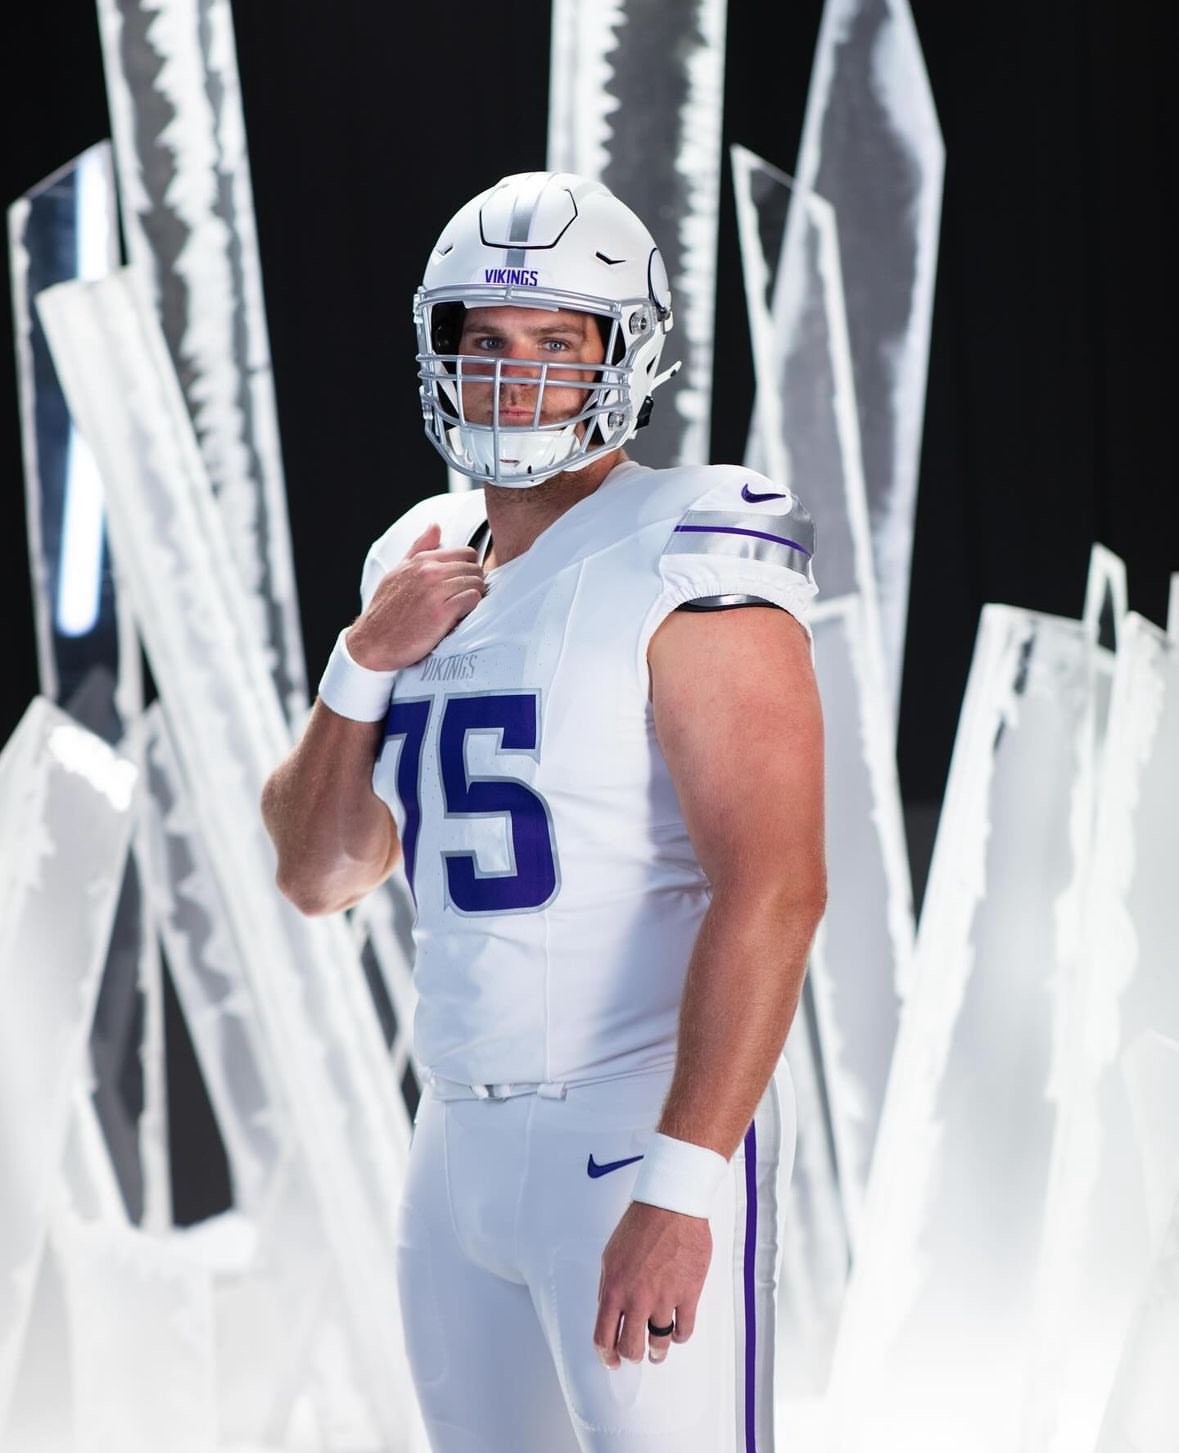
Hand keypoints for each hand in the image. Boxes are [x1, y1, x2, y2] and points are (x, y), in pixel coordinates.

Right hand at [346, 523, 485, 670]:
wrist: (372, 642)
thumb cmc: (386, 610)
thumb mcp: (398, 573)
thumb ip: (419, 548)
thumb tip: (435, 526)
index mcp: (420, 561)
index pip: (466, 554)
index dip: (469, 570)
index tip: (462, 584)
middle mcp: (428, 571)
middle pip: (475, 568)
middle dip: (474, 583)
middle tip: (465, 600)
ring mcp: (435, 591)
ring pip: (477, 582)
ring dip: (475, 596)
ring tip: (462, 609)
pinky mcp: (441, 612)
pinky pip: (473, 598)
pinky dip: (472, 607)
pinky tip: (460, 617)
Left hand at [593, 1201, 711, 1368]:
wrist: (670, 1206)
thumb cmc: (640, 1225)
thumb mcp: (610, 1256)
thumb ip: (608, 1287)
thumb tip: (608, 1312)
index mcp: (613, 1289)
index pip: (604, 1337)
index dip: (607, 1356)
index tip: (611, 1361)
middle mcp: (637, 1299)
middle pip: (631, 1347)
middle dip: (632, 1356)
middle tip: (636, 1354)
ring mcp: (664, 1299)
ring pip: (660, 1343)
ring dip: (658, 1350)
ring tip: (658, 1350)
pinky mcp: (689, 1294)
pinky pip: (684, 1330)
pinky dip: (680, 1337)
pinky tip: (677, 1332)